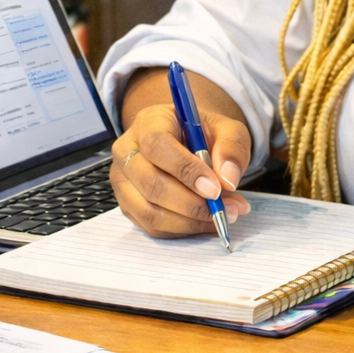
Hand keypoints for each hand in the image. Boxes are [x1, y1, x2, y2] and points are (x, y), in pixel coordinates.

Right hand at [110, 102, 251, 237]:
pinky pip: (152, 227)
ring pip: (150, 212)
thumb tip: (228, 180)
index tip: (216, 189)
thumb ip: (231, 147)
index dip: (186, 170)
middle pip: (151, 184)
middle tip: (227, 208)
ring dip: (190, 221)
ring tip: (222, 215)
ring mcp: (122, 181)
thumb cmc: (202, 134)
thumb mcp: (226, 129)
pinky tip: (206, 222)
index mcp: (148, 122)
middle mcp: (126, 151)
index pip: (157, 146)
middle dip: (192, 204)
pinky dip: (183, 230)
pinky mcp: (127, 205)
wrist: (185, 141)